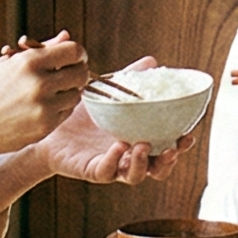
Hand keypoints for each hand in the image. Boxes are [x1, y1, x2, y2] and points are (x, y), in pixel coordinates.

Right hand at [0, 30, 87, 156]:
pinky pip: (66, 113)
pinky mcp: (44, 128)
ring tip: (51, 91)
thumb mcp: (7, 64)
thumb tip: (66, 35)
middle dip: (77, 71)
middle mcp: (39, 83)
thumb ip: (41, 49)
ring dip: (69, 91)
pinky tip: (44, 106)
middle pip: (81, 73)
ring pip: (76, 95)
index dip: (77, 52)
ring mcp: (43, 108)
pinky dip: (61, 108)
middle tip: (67, 74)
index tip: (74, 57)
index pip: (74, 50)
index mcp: (29, 62)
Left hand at [35, 56, 194, 185]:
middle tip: (174, 147)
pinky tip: (118, 146)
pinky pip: (106, 172)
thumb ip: (130, 78)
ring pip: (134, 176)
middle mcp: (127, 157)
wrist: (49, 127)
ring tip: (143, 145)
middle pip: (157, 169)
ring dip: (144, 163)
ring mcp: (110, 165)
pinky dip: (114, 161)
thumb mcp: (109, 93)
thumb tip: (153, 61)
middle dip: (168, 161)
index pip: (165, 148)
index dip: (180, 146)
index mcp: (137, 140)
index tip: (189, 134)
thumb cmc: (81, 114)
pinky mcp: (90, 170)